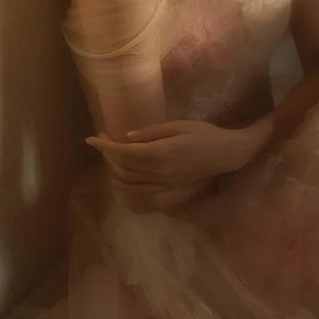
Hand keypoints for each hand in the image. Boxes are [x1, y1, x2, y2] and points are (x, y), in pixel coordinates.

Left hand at [85, 118, 270, 192]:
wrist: (226, 154)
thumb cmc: (204, 134)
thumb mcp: (178, 125)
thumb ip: (152, 132)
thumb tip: (127, 137)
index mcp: (160, 152)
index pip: (124, 152)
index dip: (105, 146)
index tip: (91, 139)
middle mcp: (159, 171)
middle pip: (124, 167)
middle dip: (109, 154)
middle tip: (103, 140)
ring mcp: (165, 184)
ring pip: (131, 182)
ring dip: (115, 171)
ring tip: (109, 158)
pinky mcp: (170, 190)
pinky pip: (142, 193)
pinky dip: (127, 188)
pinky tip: (120, 181)